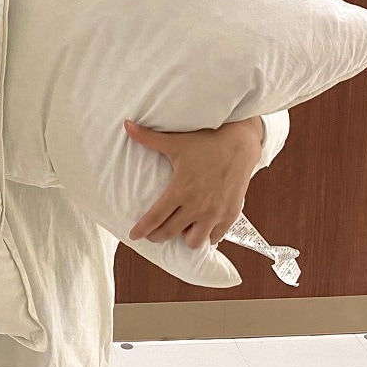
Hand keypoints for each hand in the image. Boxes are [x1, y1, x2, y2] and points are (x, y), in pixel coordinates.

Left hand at [123, 117, 262, 248]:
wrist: (240, 144)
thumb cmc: (206, 142)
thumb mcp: (176, 141)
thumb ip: (148, 137)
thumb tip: (126, 125)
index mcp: (181, 190)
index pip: (155, 217)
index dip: (142, 229)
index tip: (133, 235)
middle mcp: (197, 205)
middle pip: (170, 232)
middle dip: (157, 236)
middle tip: (152, 234)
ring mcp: (215, 213)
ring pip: (194, 241)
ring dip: (185, 238)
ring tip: (181, 229)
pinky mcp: (230, 214)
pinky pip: (216, 236)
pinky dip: (207, 235)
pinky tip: (202, 228)